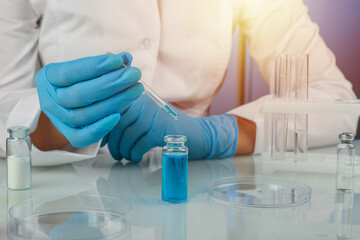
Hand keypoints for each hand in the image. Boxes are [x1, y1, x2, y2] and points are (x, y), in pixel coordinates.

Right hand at [35, 53, 143, 147]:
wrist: (66, 104)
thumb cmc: (80, 81)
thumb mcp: (86, 68)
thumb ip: (106, 63)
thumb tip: (126, 59)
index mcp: (48, 78)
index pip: (70, 72)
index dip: (94, 66)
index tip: (118, 60)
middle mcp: (49, 100)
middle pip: (80, 95)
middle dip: (111, 84)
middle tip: (134, 75)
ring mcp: (58, 120)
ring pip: (84, 115)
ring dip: (114, 102)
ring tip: (136, 90)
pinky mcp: (69, 135)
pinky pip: (82, 138)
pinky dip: (100, 128)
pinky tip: (118, 116)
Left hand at [103, 94, 237, 161]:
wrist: (197, 134)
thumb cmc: (168, 128)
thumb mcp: (147, 117)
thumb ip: (128, 119)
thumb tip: (104, 132)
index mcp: (139, 98)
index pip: (113, 112)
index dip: (106, 129)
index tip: (104, 141)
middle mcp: (144, 104)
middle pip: (118, 124)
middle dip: (114, 143)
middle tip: (115, 153)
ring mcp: (152, 117)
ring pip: (127, 137)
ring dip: (124, 151)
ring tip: (126, 156)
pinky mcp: (159, 131)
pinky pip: (139, 145)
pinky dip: (135, 154)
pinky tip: (136, 157)